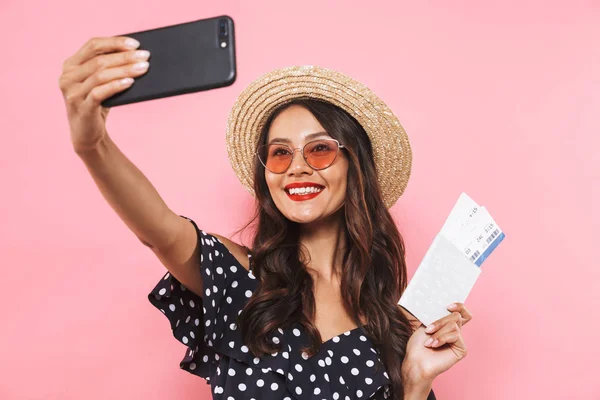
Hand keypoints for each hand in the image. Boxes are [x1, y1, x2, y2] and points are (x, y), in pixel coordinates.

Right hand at [58, 36, 150, 152]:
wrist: (87, 133)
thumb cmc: (97, 104)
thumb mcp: (100, 82)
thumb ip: (108, 68)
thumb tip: (138, 56)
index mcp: (71, 65)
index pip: (93, 45)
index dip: (115, 42)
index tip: (135, 44)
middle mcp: (67, 76)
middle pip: (99, 60)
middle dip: (125, 57)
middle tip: (145, 56)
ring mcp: (72, 93)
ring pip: (100, 75)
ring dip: (125, 70)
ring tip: (143, 68)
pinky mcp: (81, 108)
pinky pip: (99, 93)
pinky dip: (116, 86)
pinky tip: (130, 82)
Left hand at [401, 303, 471, 382]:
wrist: (415, 361)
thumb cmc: (418, 345)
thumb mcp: (426, 324)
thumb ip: (437, 316)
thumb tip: (446, 305)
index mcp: (448, 325)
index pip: (462, 312)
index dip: (459, 306)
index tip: (448, 306)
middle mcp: (455, 332)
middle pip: (457, 316)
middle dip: (440, 321)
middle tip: (428, 329)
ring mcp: (459, 341)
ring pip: (453, 325)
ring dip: (438, 332)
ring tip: (429, 341)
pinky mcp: (461, 349)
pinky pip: (455, 335)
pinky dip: (441, 338)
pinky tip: (433, 345)